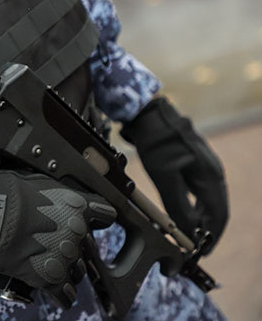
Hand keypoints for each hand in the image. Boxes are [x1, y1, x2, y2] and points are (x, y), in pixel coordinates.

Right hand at [0, 162, 115, 306]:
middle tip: (53, 240)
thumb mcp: (37, 182)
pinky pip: (65, 295)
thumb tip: (56, 200)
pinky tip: (58, 293)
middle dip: (73, 244)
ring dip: (68, 268)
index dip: (96, 219)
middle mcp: (77, 232)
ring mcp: (65, 257)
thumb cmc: (2, 193)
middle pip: (88, 246)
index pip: (104, 215)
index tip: (94, 222)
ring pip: (79, 271)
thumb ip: (57, 195)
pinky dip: (63, 295)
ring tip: (49, 263)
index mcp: (77, 205)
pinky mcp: (49, 278)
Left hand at [121, 97, 228, 252]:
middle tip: (192, 247)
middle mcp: (213, 172)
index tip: (201, 253)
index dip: (211, 236)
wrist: (149, 114)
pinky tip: (183, 212)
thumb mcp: (164, 177)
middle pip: (215, 209)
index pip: (218, 215)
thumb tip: (188, 231)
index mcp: (211, 176)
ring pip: (207, 200)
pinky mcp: (193, 163)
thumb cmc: (157, 143)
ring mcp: (205, 166)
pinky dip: (193, 205)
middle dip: (206, 230)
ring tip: (187, 234)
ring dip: (199, 219)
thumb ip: (178, 205)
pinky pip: (198, 190)